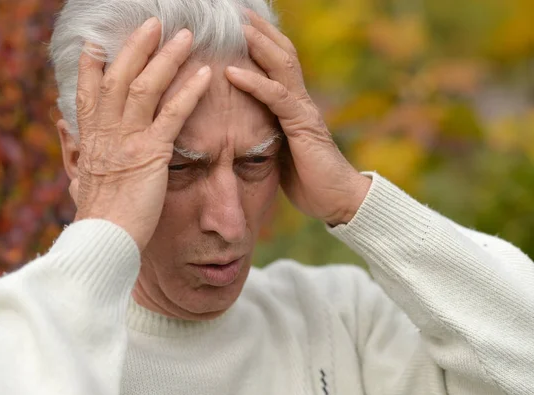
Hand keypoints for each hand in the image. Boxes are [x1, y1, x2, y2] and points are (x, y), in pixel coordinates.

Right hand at [72, 18, 211, 248]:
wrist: (103, 240)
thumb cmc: (95, 214)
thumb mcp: (76, 176)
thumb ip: (72, 147)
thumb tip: (62, 124)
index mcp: (89, 136)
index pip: (88, 91)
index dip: (92, 63)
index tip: (97, 41)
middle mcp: (106, 131)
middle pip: (119, 76)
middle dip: (136, 46)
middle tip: (153, 23)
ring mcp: (128, 140)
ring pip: (146, 87)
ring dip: (166, 58)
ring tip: (185, 36)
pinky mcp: (151, 153)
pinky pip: (172, 115)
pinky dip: (189, 92)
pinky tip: (204, 74)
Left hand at [225, 10, 370, 224]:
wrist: (337, 200)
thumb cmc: (308, 179)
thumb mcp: (281, 151)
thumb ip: (268, 132)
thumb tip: (243, 128)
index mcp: (294, 105)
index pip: (279, 63)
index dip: (262, 41)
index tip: (239, 25)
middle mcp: (301, 100)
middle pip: (282, 53)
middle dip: (260, 30)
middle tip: (237, 11)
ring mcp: (303, 110)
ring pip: (282, 65)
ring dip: (257, 43)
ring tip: (235, 26)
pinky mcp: (302, 125)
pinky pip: (277, 97)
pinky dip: (254, 82)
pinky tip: (231, 71)